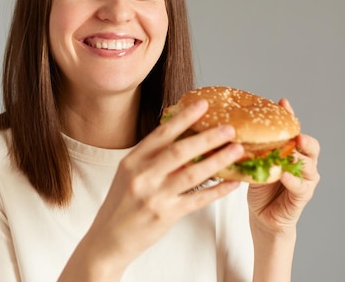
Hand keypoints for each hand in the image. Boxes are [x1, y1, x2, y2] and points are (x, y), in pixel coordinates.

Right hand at [66, 99, 244, 279]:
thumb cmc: (120, 205)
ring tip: (237, 149)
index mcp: (132, 160)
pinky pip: (198, 199)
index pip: (161, 133)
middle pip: (180, 150)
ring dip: (217, 160)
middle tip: (229, 128)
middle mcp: (142, 175)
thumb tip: (181, 138)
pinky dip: (217, 190)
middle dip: (208, 137)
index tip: (202, 105)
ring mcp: (154, 196)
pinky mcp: (166, 215)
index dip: (184, 117)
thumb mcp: (128, 175)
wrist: (108, 240)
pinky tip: (233, 183)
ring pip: (192, 173)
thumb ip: (150, 158)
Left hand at [247, 98, 320, 233]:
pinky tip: (284, 174)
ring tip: (294, 149)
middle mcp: (303, 163)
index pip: (294, 130)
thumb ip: (252, 145)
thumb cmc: (259, 184)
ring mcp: (305, 180)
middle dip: (303, 138)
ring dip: (300, 157)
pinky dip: (293, 180)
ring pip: (309, 165)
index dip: (290, 116)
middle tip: (296, 135)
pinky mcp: (302, 196)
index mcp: (292, 150)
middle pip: (310, 146)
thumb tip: (231, 125)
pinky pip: (300, 186)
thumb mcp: (254, 160)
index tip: (282, 102)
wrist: (263, 214)